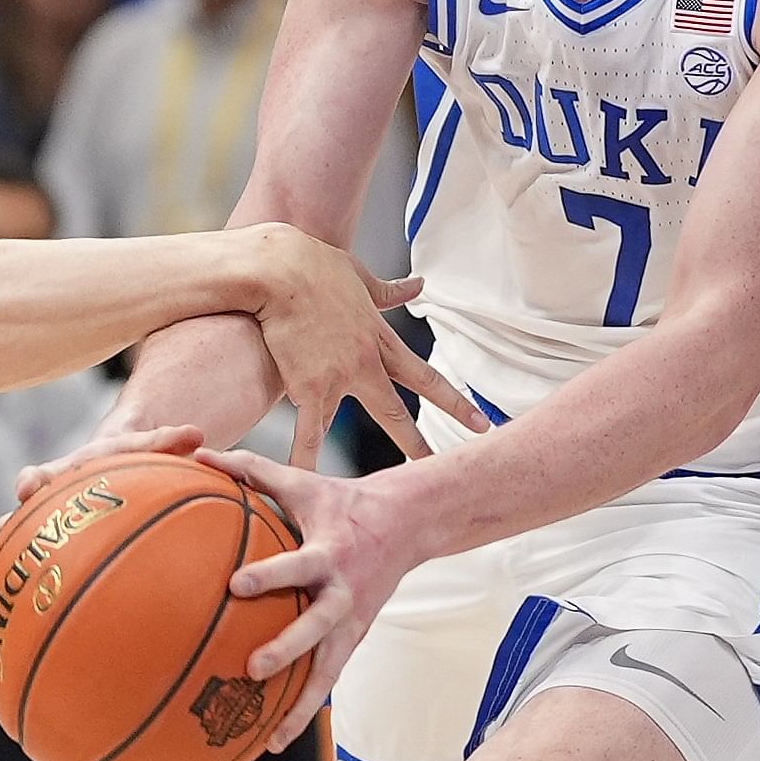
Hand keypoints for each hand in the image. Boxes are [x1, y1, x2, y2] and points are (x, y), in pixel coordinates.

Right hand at [0, 423, 205, 595]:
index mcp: (67, 473)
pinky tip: (7, 621)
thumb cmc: (131, 458)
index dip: (38, 481)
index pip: (49, 475)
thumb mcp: (147, 447)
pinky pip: (25, 570)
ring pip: (5, 544)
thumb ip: (166, 441)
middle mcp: (45, 500)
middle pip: (13, 518)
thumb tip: (197, 432)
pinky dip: (13, 590)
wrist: (113, 462)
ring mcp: (40, 526)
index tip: (29, 488)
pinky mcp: (45, 550)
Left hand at [206, 449, 415, 739]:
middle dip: (288, 647)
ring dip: (301, 703)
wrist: (408, 524)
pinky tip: (273, 742)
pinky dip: (303, 712)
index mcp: (329, 553)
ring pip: (327, 670)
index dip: (271, 575)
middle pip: (318, 627)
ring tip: (270, 736)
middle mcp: (343, 593)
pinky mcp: (352, 641)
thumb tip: (198, 451)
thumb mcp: (301, 482)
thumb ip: (250, 470)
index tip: (237, 584)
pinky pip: (327, 682)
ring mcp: (352, 622)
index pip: (298, 565)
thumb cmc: (341, 501)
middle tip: (253, 666)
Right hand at [245, 230, 487, 467]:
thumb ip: (390, 290)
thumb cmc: (314, 264)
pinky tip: (306, 484)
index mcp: (380, 339)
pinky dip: (305, 460)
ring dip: (352, 459)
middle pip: (397, 414)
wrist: (278, 269)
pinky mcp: (306, 387)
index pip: (427, 378)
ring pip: (350, 430)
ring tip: (368, 495)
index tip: (481, 423)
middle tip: (439, 472)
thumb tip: (420, 284)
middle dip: (419, 445)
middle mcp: (366, 364)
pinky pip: (308, 433)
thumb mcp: (360, 276)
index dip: (455, 403)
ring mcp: (337, 378)